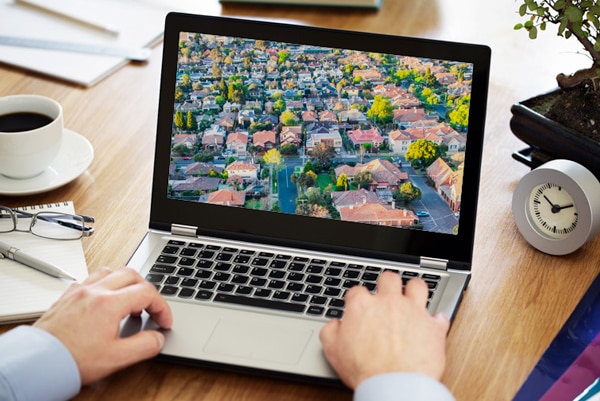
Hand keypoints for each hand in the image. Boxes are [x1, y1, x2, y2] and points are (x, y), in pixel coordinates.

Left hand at [33, 267, 172, 384]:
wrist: (37, 364)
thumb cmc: (72, 360)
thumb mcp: (117, 358)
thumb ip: (144, 346)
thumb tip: (158, 338)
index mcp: (109, 303)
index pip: (147, 293)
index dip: (162, 307)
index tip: (163, 321)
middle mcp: (94, 291)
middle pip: (132, 274)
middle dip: (147, 289)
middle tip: (150, 308)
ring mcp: (79, 291)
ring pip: (110, 271)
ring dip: (125, 282)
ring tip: (129, 300)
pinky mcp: (67, 296)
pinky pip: (90, 279)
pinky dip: (105, 284)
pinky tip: (104, 300)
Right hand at [319, 271, 449, 388]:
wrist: (393, 385)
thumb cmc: (365, 370)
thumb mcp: (333, 351)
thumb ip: (330, 332)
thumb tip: (334, 325)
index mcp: (363, 306)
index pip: (357, 290)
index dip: (357, 298)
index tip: (358, 306)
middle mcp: (389, 303)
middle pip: (389, 279)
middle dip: (386, 284)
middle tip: (386, 294)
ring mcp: (413, 312)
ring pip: (417, 286)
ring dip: (414, 290)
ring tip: (411, 297)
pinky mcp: (433, 326)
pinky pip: (440, 316)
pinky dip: (436, 320)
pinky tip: (432, 323)